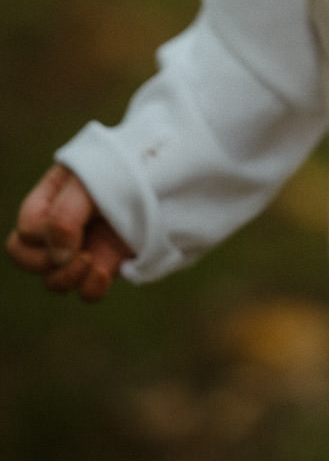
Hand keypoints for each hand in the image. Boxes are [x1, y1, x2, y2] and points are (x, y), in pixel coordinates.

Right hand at [6, 164, 133, 301]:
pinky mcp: (108, 263)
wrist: (170, 174)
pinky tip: (105, 271)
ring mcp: (83, 247)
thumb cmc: (125, 169)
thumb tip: (58, 259)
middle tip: (75, 253)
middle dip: (45, 263)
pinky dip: (92, 287)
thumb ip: (64, 216)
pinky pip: (87, 291)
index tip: (73, 224)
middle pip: (28, 261)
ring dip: (68, 278)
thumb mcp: (88, 182)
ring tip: (92, 263)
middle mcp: (62, 227)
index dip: (41, 236)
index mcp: (50, 201)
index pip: (25, 233)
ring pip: (55, 281)